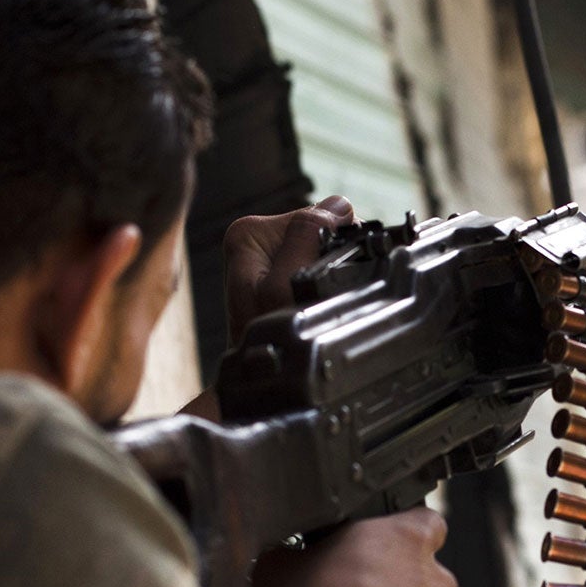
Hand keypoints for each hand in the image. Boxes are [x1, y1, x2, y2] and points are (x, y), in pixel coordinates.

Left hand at [224, 196, 354, 343]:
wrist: (258, 380)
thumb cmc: (266, 341)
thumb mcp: (285, 287)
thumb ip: (307, 237)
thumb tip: (337, 206)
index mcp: (247, 232)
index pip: (317, 215)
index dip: (336, 245)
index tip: (327, 279)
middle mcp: (254, 239)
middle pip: (321, 232)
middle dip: (329, 261)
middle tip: (315, 297)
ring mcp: (267, 256)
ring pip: (323, 250)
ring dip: (328, 274)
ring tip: (313, 303)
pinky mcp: (279, 272)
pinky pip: (319, 264)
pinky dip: (325, 281)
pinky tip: (313, 302)